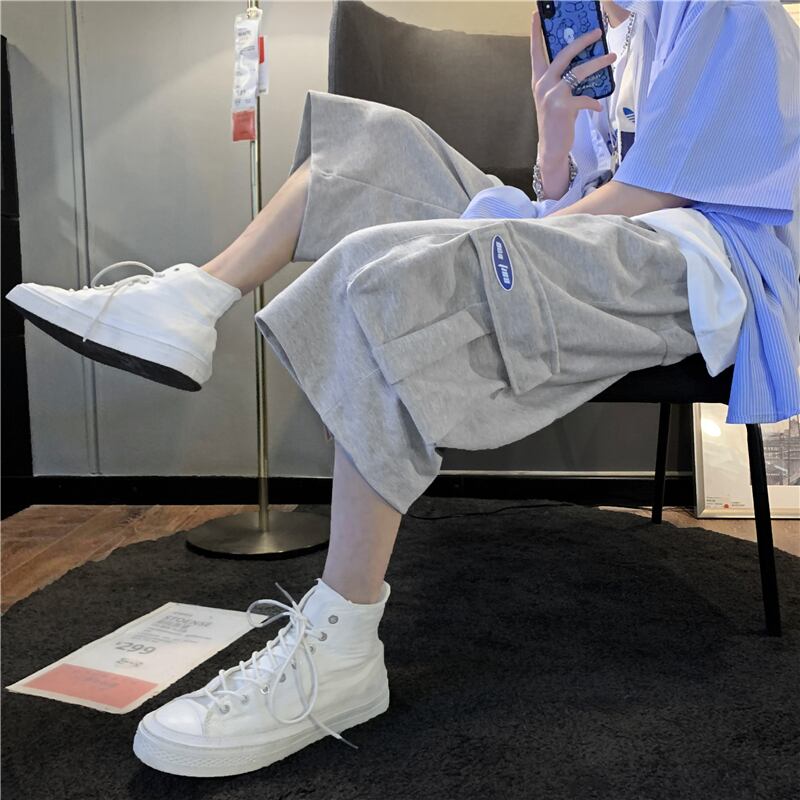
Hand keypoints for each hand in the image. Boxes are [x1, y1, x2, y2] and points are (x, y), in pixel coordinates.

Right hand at [530, 9, 615, 167]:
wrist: (551, 148)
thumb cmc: (556, 120)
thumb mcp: (554, 97)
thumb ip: (563, 80)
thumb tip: (583, 63)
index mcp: (539, 80)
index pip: (536, 52)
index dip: (535, 32)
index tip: (535, 14)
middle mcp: (543, 84)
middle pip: (564, 54)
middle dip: (582, 40)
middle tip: (598, 32)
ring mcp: (552, 95)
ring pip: (579, 71)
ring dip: (598, 63)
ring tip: (612, 56)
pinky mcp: (562, 107)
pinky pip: (585, 98)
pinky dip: (594, 102)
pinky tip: (598, 107)